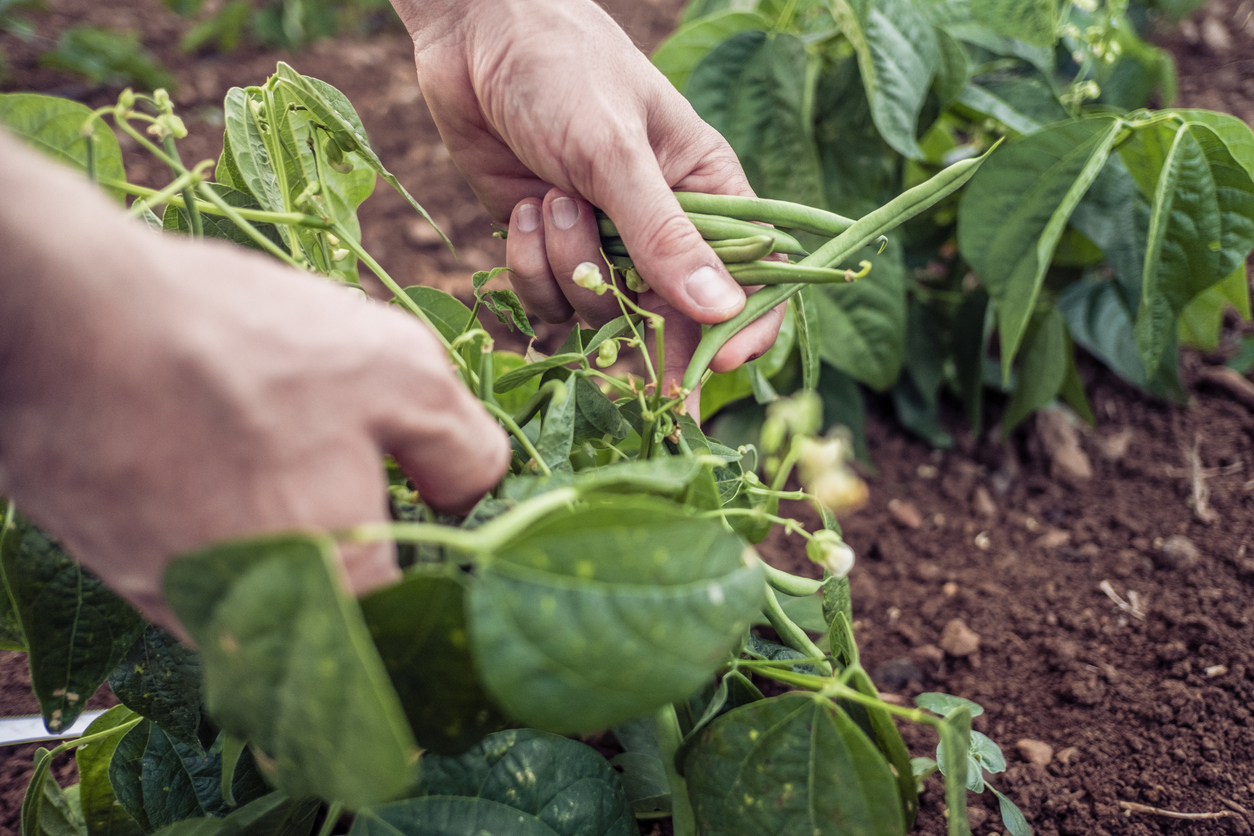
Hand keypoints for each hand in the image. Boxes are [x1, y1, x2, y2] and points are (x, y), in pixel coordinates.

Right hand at [0, 136, 509, 629]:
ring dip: (289, 540)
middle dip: (363, 549)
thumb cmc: (247, 347)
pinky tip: (221, 454)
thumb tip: (477, 495)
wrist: (71, 320)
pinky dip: (223, 523)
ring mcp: (177, 600)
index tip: (435, 515)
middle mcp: (256, 623)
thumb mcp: (402, 373)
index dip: (442, 570)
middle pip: (338, 610)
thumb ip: (464, 451)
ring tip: (278, 452)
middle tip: (356, 474)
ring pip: (265, 590)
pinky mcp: (118, 566)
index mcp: (340, 591)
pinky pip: (200, 564)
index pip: (417, 617)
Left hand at [397, 0, 785, 404]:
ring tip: (552, 199)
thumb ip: (667, 239)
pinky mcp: (549, 247)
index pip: (752, 274)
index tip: (719, 364)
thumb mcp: (619, 155)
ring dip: (571, 265)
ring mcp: (603, 240)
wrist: (476, 34)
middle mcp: (661, 225)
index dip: (743, 326)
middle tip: (656, 394)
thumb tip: (724, 310)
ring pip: (601, 307)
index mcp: (708, 192)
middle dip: (654, 338)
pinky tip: (522, 208)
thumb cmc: (567, 72)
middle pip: (676, 314)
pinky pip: (548, 296)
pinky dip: (530, 263)